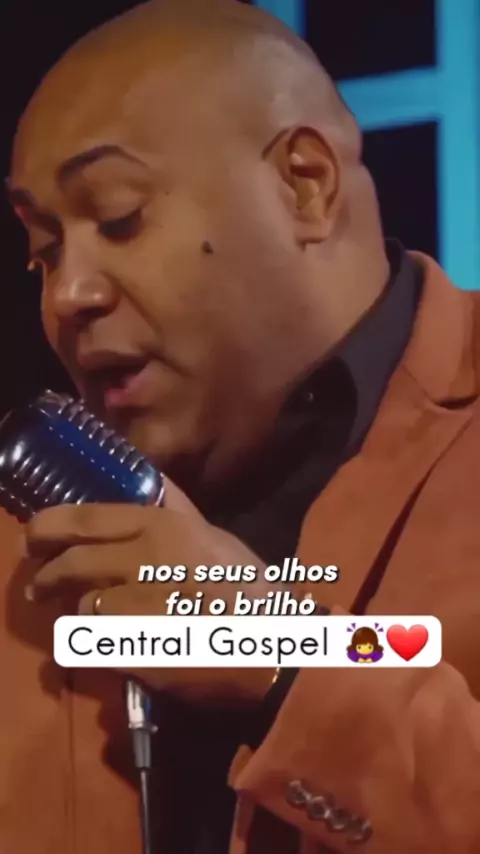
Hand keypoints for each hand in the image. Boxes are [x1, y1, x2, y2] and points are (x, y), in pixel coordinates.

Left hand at [19, 477, 276, 702]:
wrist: (273, 647)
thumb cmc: (250, 588)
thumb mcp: (214, 536)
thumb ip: (176, 509)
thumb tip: (152, 481)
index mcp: (161, 526)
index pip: (84, 519)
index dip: (47, 527)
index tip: (35, 538)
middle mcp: (142, 559)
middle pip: (70, 564)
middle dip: (46, 579)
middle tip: (40, 589)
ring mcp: (137, 606)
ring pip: (80, 609)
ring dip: (82, 617)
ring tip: (98, 623)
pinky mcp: (135, 651)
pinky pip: (95, 647)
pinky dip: (97, 649)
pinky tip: (117, 650)